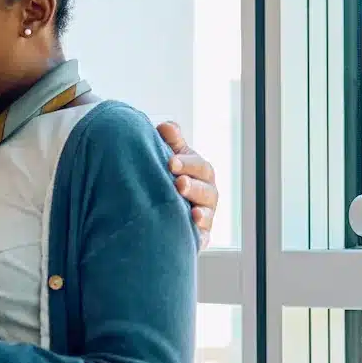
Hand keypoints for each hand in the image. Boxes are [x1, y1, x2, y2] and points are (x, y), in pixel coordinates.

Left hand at [156, 122, 218, 248]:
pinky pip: (203, 236)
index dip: (187, 163)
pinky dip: (200, 232)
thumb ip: (170, 142)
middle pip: (206, 189)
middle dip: (193, 186)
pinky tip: (194, 226)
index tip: (171, 163)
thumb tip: (166, 126)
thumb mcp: (169, 157)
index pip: (198, 166)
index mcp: (199, 172)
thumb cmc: (165, 178)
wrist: (154, 211)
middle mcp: (206, 194)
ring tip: (191, 210)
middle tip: (179, 184)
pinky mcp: (198, 236)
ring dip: (200, 210)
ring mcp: (204, 216)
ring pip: (207, 213)